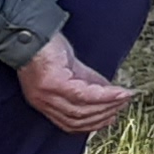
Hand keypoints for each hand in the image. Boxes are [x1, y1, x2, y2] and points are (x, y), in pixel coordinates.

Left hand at [17, 33, 132, 135]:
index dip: (94, 124)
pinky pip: (83, 94)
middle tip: (122, 105)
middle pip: (78, 118)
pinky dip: (104, 95)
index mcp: (45, 101)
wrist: (30, 29)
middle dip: (104, 114)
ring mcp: (46, 94)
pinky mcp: (53, 83)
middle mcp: (43, 102)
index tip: (112, 117)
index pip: (71, 123)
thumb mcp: (71, 68)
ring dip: (107, 105)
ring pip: (82, 109)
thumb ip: (88, 82)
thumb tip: (110, 94)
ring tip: (123, 98)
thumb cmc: (48, 45)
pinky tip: (118, 92)